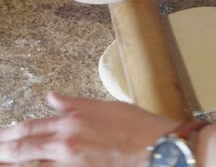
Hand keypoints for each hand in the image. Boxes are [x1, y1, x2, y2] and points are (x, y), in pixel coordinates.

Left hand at [0, 93, 176, 166]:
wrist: (157, 147)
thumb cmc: (137, 126)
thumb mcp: (105, 106)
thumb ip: (73, 103)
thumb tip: (52, 97)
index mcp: (72, 121)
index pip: (30, 127)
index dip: (9, 133)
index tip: (0, 137)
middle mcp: (66, 143)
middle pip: (24, 148)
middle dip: (4, 149)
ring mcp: (71, 162)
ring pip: (31, 165)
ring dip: (13, 162)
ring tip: (2, 160)